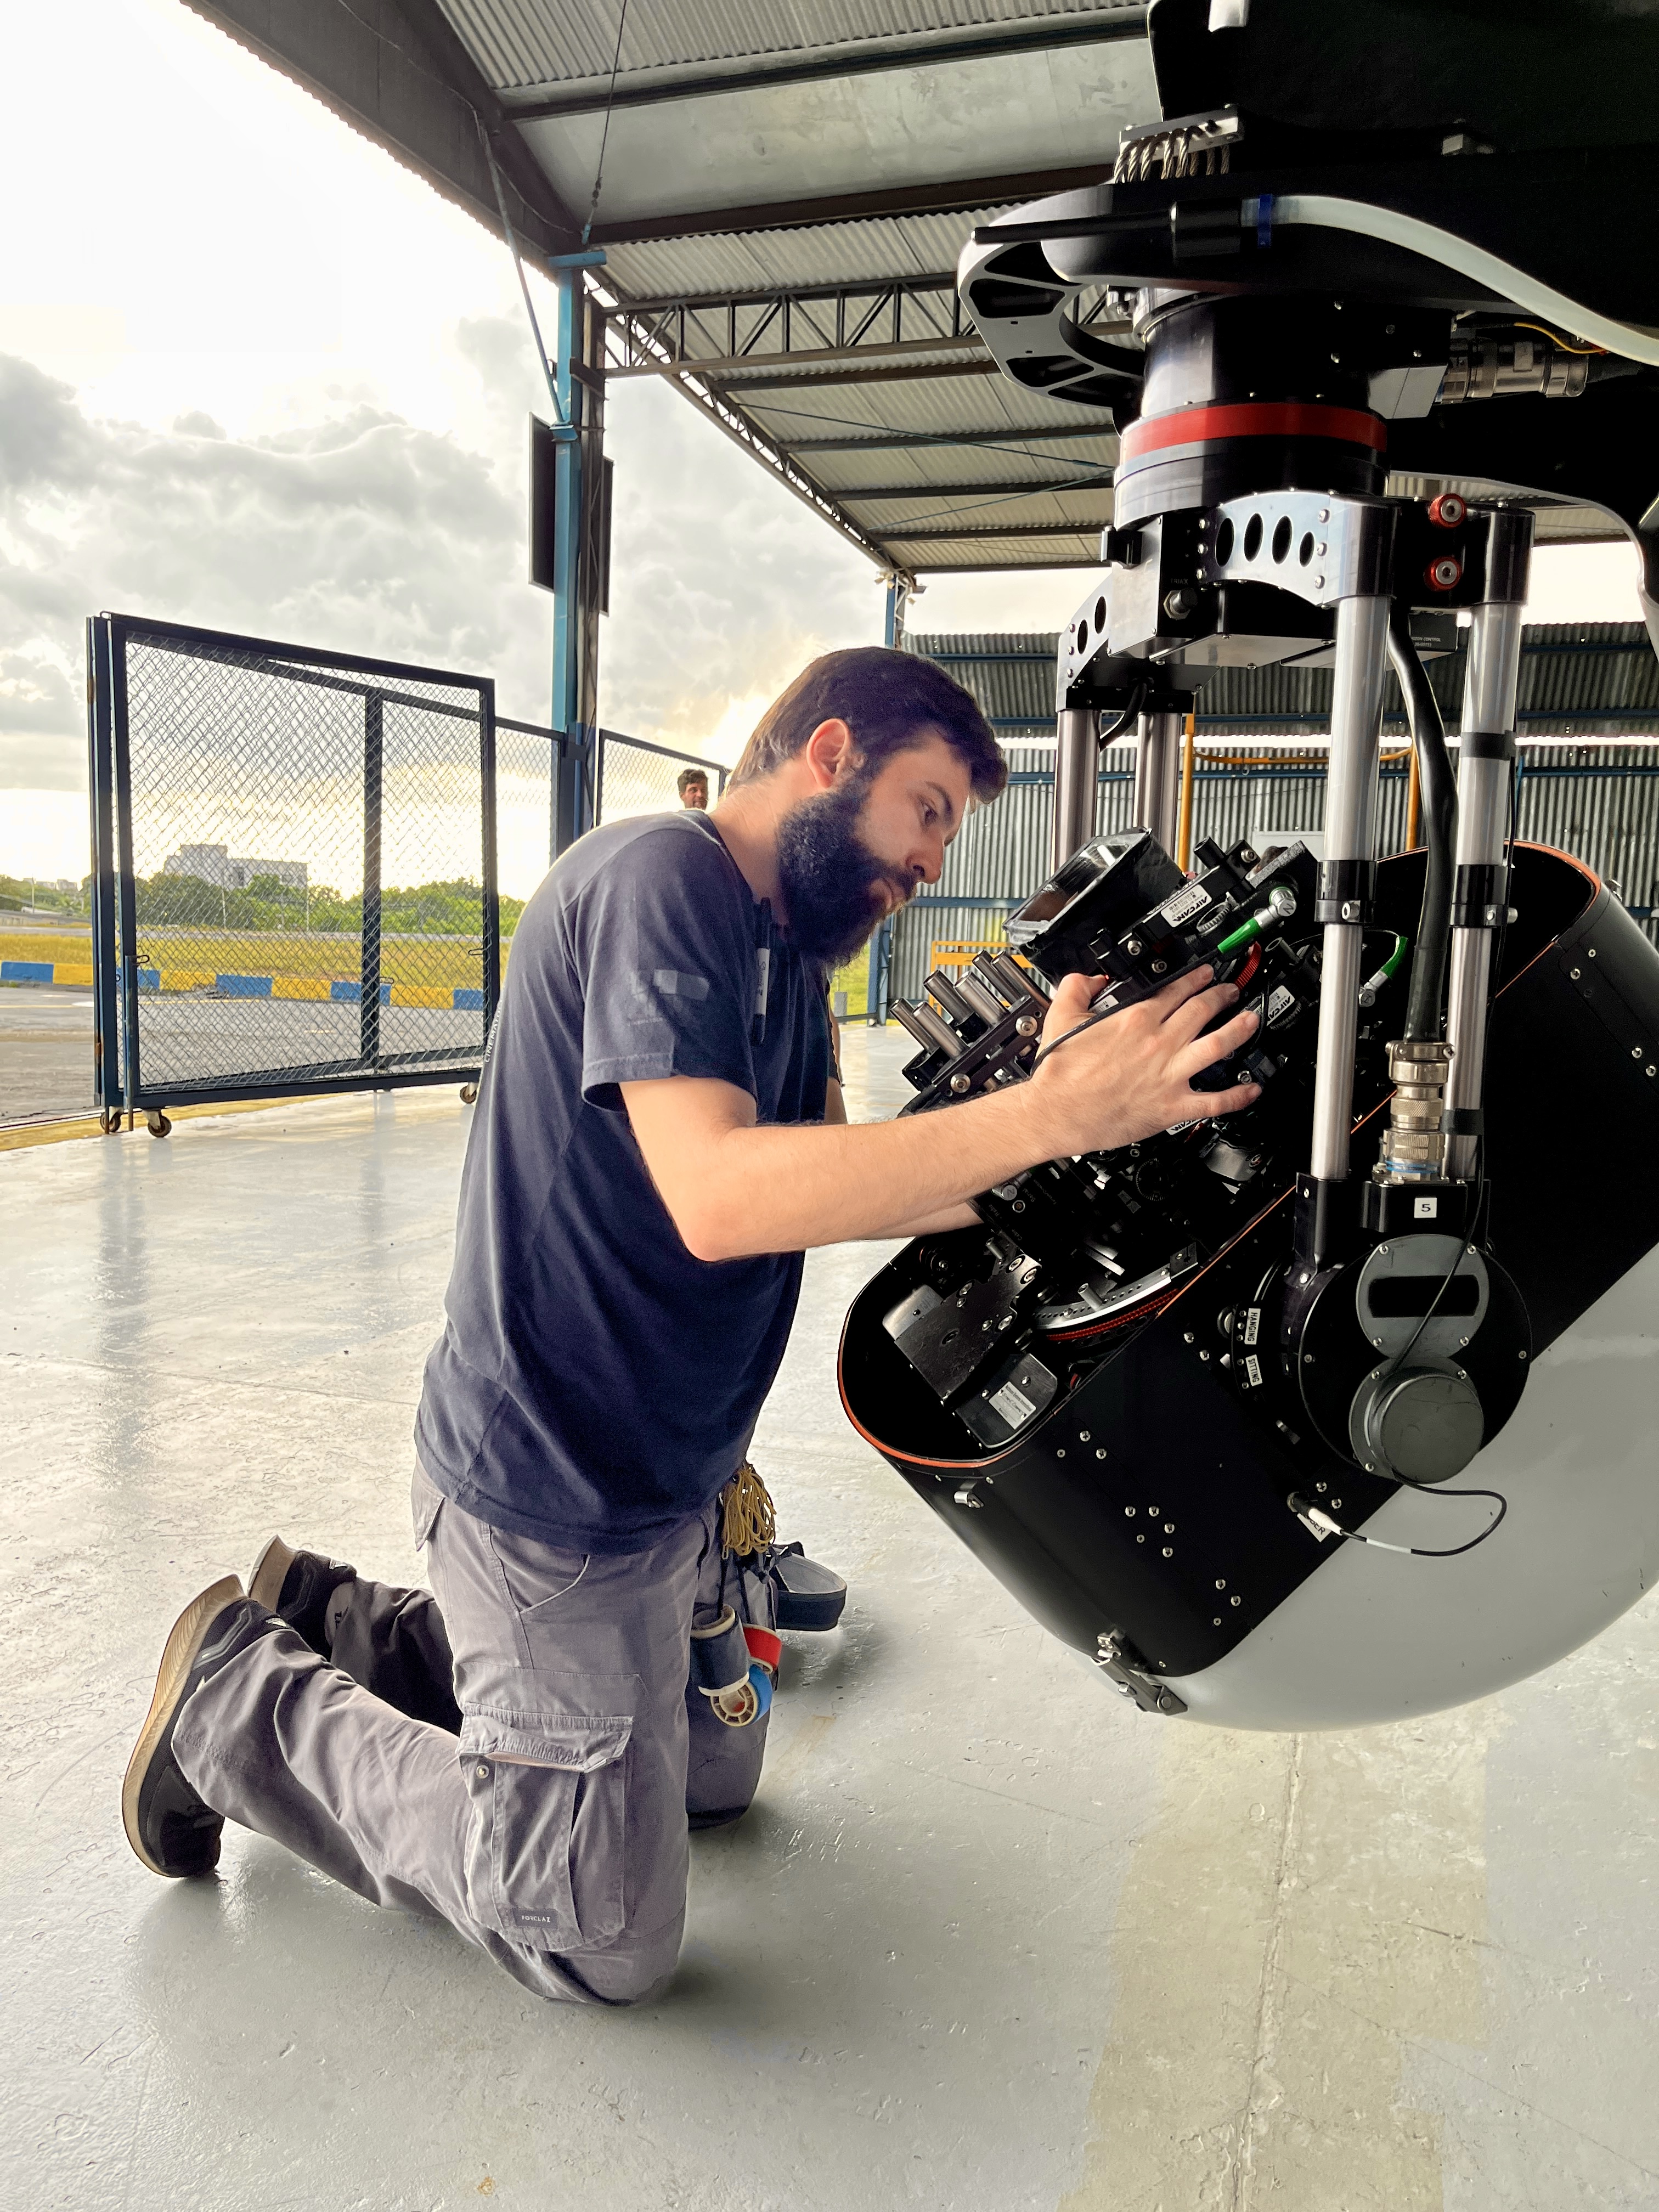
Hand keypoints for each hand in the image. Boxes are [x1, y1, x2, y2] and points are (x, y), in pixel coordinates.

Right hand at [1024, 965, 1259, 1157]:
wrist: (1056, 1112)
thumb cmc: (1060, 1074)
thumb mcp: (1061, 1016)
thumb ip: (1077, 988)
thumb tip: (1090, 978)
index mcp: (1135, 1019)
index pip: (1175, 990)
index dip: (1195, 978)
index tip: (1205, 973)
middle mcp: (1158, 1043)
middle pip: (1202, 1010)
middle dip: (1222, 996)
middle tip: (1232, 991)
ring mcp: (1169, 1074)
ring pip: (1218, 1045)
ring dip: (1240, 1030)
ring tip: (1252, 1021)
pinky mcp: (1172, 1106)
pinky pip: (1215, 1101)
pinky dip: (1238, 1095)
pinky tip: (1251, 1088)